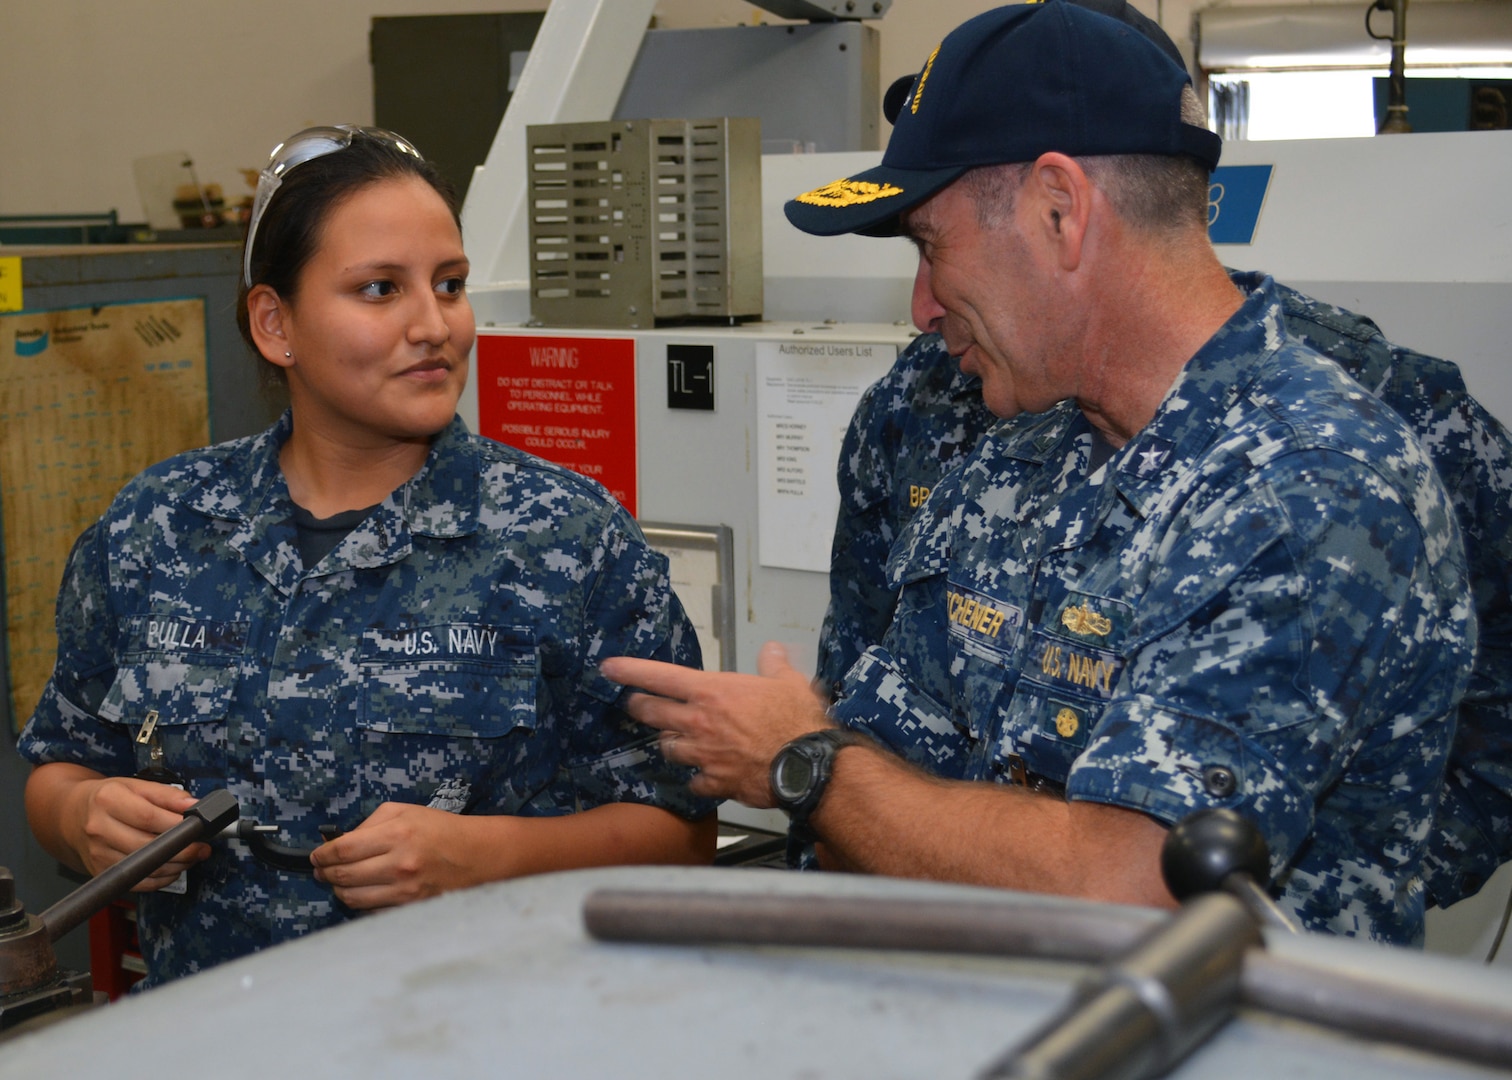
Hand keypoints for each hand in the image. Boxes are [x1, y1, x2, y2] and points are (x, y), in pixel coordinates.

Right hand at [67, 776, 207, 888]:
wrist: (71, 815)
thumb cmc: (107, 798)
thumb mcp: (135, 785)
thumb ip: (167, 794)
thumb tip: (194, 805)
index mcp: (108, 800)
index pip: (148, 817)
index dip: (178, 825)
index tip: (199, 827)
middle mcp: (99, 828)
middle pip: (147, 845)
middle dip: (183, 849)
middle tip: (202, 847)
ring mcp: (98, 853)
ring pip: (144, 867)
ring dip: (176, 865)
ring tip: (192, 856)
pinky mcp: (101, 871)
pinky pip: (137, 883)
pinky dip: (160, 879)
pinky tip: (173, 868)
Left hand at [310, 802, 489, 909]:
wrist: (477, 855)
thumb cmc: (440, 830)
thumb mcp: (405, 811)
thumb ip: (370, 823)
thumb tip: (340, 842)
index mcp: (396, 834)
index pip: (343, 850)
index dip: (322, 855)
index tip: (316, 856)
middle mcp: (399, 864)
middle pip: (343, 876)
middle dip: (324, 873)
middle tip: (321, 870)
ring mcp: (405, 890)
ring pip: (353, 897)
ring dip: (338, 890)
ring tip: (337, 882)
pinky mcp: (410, 907)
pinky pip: (371, 910)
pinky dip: (360, 902)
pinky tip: (362, 891)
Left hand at [601, 641, 831, 805]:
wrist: (807, 765)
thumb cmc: (797, 720)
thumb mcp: (789, 681)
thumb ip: (774, 664)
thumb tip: (772, 650)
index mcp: (711, 692)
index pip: (659, 676)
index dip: (630, 670)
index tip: (608, 667)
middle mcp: (699, 723)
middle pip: (652, 713)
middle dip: (640, 707)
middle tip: (636, 704)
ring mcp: (703, 755)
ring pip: (668, 748)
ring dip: (669, 743)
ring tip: (674, 740)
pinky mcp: (714, 783)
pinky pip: (694, 782)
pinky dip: (697, 778)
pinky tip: (705, 776)